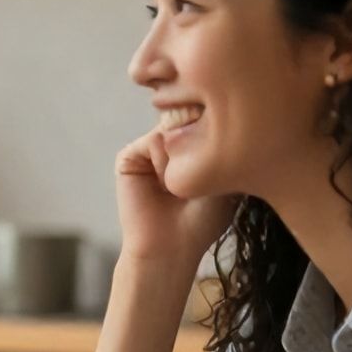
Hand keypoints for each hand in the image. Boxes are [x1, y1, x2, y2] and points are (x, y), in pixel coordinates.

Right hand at [114, 130, 236, 269]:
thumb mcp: (222, 173)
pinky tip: (164, 186)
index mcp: (193, 148)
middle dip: (200, 145)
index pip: (208, 118)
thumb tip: (191, 105)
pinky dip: (163, 162)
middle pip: (190, 117)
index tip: (222, 164)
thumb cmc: (203, 219)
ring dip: (182, 160)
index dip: (218, 133)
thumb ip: (213, 138)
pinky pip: (154, 140)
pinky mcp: (129, 157)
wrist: (172, 246)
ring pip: (173, 128)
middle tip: (199, 180)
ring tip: (180, 189)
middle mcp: (170, 145)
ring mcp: (149, 150)